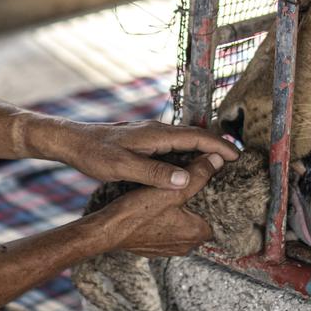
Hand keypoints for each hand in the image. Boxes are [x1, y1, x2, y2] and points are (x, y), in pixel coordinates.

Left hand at [57, 119, 239, 189]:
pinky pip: (174, 147)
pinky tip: (189, 168)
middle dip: (218, 147)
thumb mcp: (122, 167)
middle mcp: (157, 131)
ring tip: (220, 166)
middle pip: (196, 137)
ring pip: (185, 142)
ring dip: (203, 151)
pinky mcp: (144, 142)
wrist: (72, 141)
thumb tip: (185, 180)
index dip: (219, 146)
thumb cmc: (95, 154)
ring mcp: (151, 135)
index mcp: (156, 134)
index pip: (197, 137)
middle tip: (237, 162)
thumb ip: (154, 174)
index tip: (238, 156)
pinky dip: (188, 155)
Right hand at [97, 153, 223, 256]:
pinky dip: (164, 220)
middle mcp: (187, 245)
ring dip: (178, 213)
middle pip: (199, 220)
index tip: (208, 186)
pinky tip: (156, 208)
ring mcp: (170, 248)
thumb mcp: (171, 190)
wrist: (107, 231)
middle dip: (195, 205)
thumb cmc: (137, 213)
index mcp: (197, 233)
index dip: (213, 199)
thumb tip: (218, 159)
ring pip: (182, 226)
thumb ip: (198, 174)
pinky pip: (166, 232)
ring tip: (172, 194)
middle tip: (189, 186)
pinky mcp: (155, 248)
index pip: (217, 215)